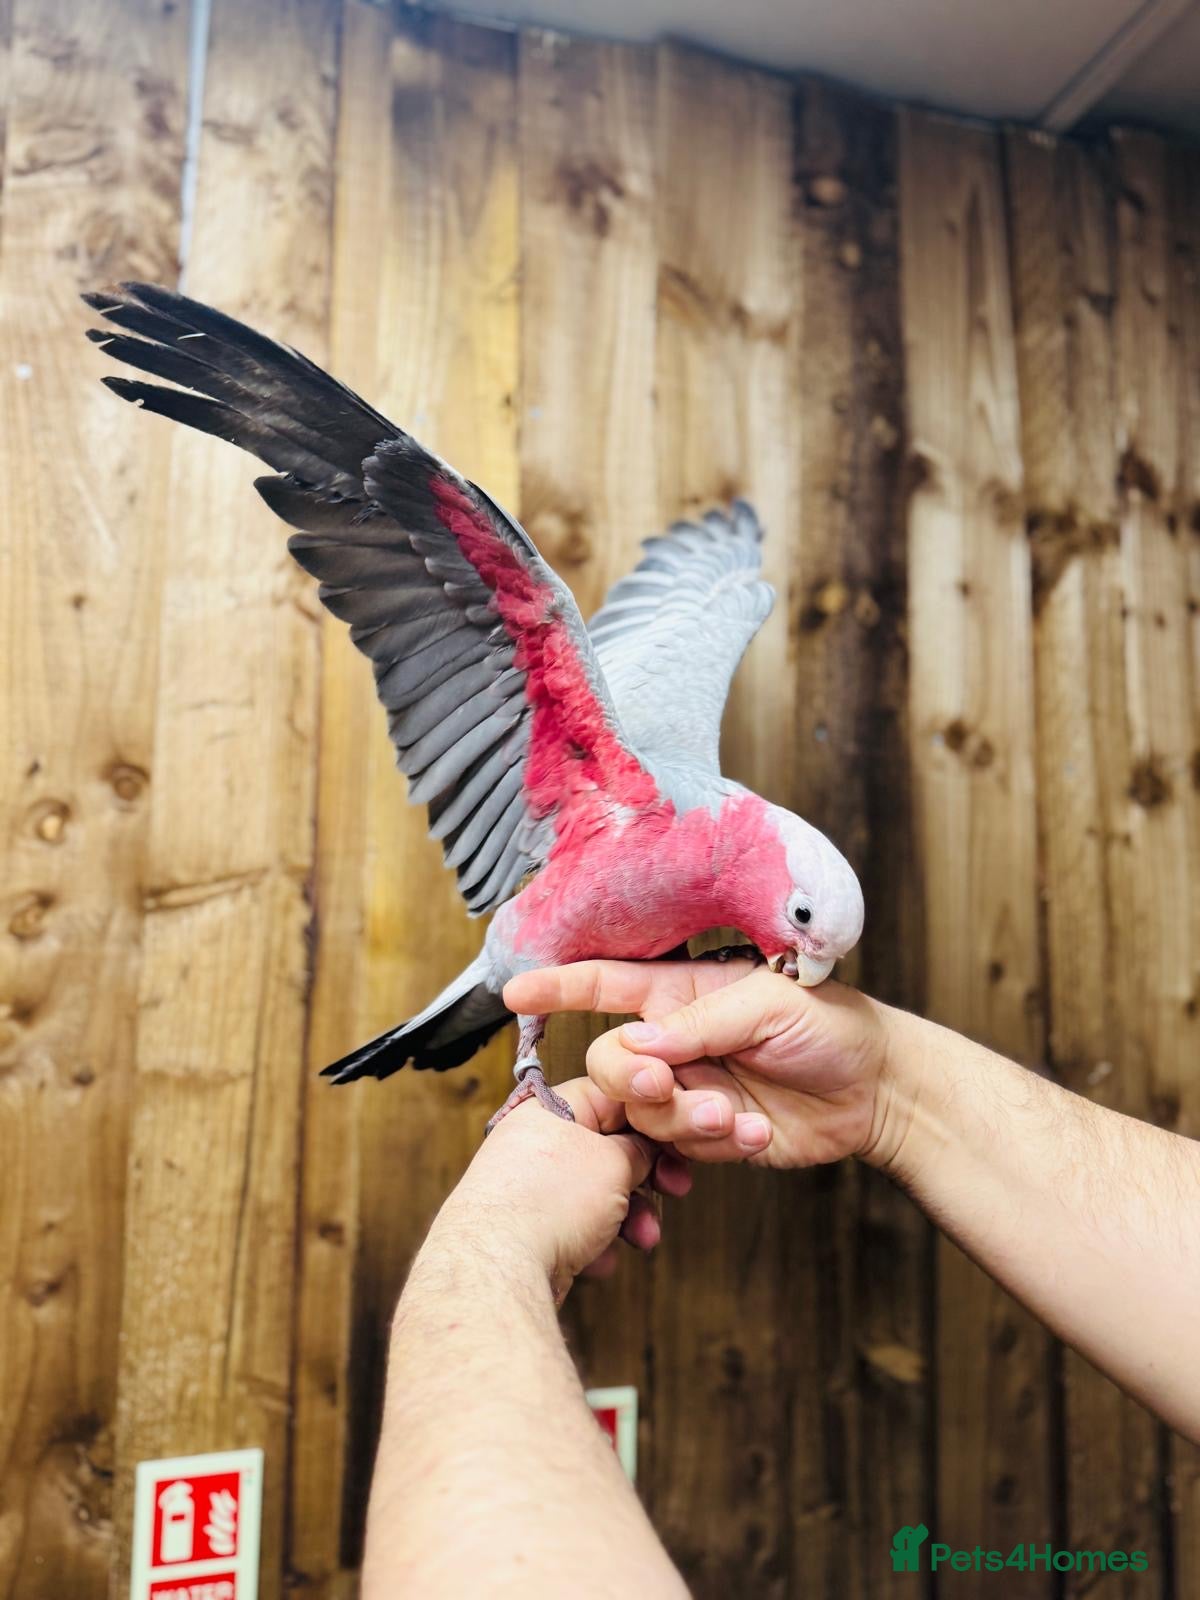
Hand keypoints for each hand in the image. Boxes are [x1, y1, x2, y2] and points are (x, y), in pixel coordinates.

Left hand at [436, 1076, 691, 1301]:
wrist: (499, 1269)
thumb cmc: (548, 1203)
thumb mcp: (614, 1161)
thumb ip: (639, 1149)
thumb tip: (647, 1149)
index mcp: (548, 1111)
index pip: (608, 1097)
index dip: (648, 1116)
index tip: (675, 1137)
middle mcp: (532, 1146)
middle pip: (605, 1151)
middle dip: (644, 1177)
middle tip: (673, 1187)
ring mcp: (527, 1192)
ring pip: (594, 1197)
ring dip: (627, 1218)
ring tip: (643, 1237)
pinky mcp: (527, 1235)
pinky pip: (575, 1231)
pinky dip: (595, 1244)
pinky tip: (599, 1259)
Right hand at [504, 961, 892, 1168]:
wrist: (875, 1090)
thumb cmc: (830, 1025)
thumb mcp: (770, 1005)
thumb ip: (702, 1023)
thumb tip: (640, 1046)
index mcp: (682, 992)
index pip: (606, 984)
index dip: (559, 987)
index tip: (514, 992)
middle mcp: (675, 1041)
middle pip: (610, 1064)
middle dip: (629, 1082)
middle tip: (665, 1087)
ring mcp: (688, 1090)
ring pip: (642, 1116)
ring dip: (683, 1121)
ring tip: (735, 1117)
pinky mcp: (706, 1134)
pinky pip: (679, 1151)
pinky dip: (712, 1148)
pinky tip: (751, 1136)